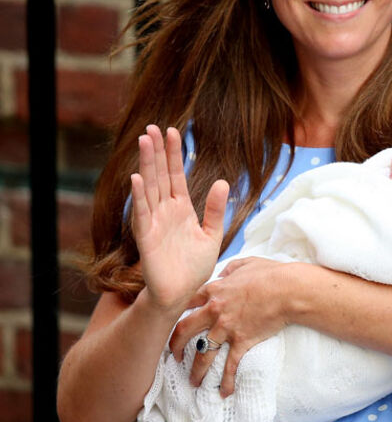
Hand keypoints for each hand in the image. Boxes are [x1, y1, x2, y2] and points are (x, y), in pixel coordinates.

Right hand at [131, 125, 228, 311]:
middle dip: (156, 151)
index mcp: (181, 209)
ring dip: (146, 165)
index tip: (172, 131)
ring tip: (144, 141)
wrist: (182, 294)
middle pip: (159, 175)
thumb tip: (223, 182)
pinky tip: (137, 178)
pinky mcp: (147, 238)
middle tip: (151, 127)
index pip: (176, 175)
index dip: (174, 154)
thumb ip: (216, 210)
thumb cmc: (194, 267)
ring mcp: (154, 223)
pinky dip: (139, 197)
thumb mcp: (211, 235)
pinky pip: (142, 214)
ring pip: (149, 188)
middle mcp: (165, 211)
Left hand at [168, 256, 293, 396]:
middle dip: (175, 346)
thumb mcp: (245, 264)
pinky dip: (226, 381)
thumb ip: (229, 270)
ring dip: (196, 371)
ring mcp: (227, 328)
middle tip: (174, 357)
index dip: (176, 313)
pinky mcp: (242, 341)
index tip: (174, 323)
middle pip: (184, 331)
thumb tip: (223, 274)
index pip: (186, 303)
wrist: (287, 290)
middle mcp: (214, 311)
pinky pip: (230, 366)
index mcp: (214, 291)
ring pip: (203, 354)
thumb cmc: (270, 274)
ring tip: (193, 382)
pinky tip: (224, 392)